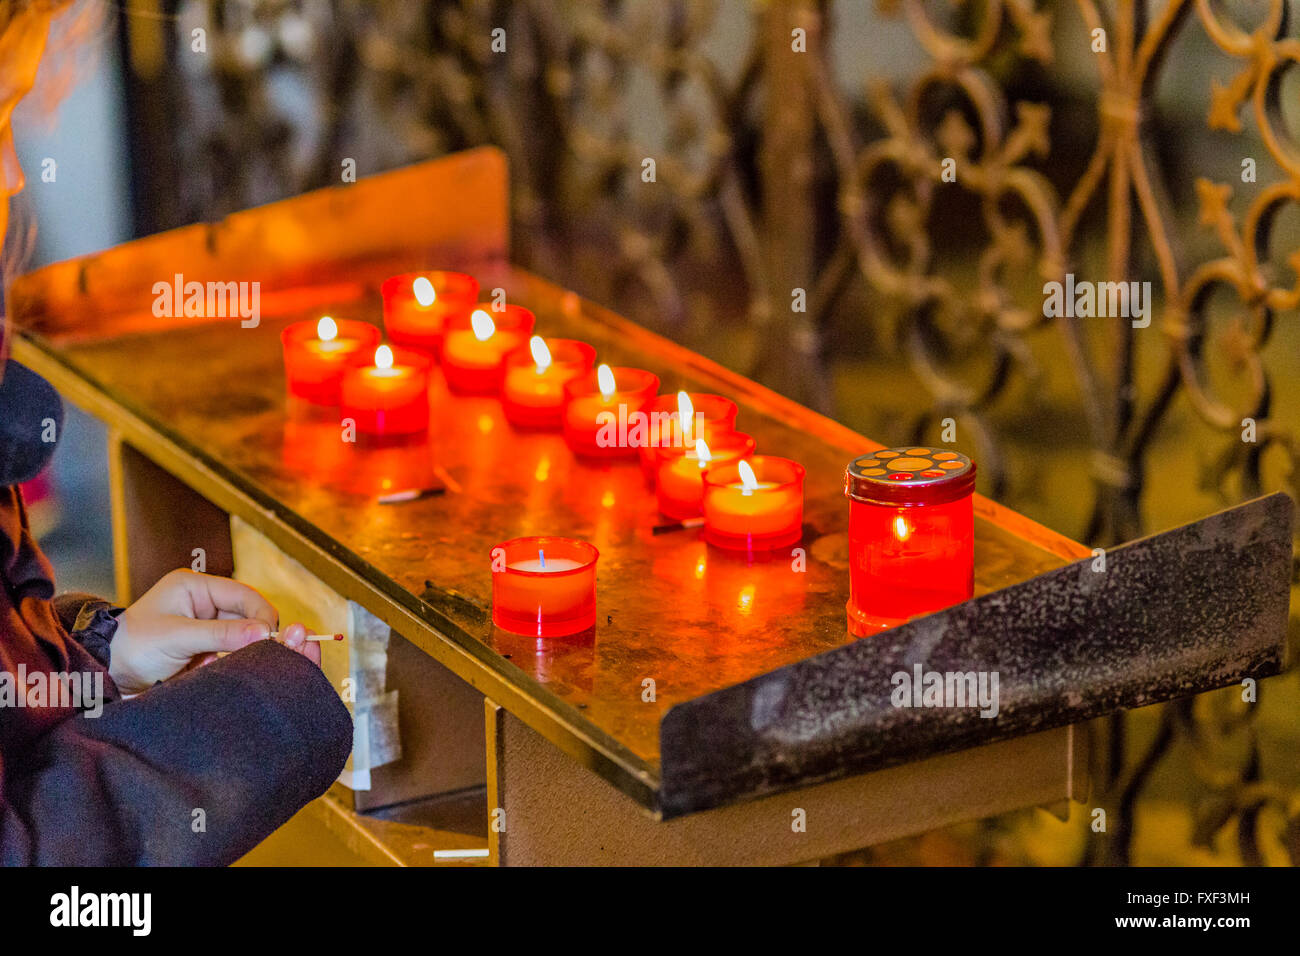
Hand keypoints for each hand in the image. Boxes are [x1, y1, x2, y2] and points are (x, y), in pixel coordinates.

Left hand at [110, 569, 320, 693]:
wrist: (106, 675)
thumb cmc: (133, 647)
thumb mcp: (178, 638)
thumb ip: (222, 634)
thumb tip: (265, 633)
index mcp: (195, 587)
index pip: (243, 594)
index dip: (262, 614)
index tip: (274, 638)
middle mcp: (203, 602)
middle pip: (246, 614)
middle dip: (253, 635)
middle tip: (264, 656)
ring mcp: (204, 624)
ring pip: (241, 635)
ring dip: (239, 651)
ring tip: (231, 664)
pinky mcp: (204, 646)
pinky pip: (230, 651)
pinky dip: (228, 661)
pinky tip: (212, 669)